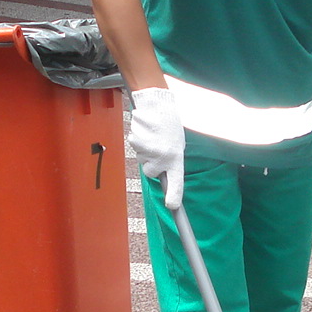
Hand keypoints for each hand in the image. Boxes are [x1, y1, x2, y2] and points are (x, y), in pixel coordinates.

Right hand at [129, 87, 183, 209]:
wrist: (156, 105)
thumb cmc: (168, 125)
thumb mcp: (176, 145)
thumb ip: (171, 161)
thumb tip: (164, 174)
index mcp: (176, 158)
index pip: (176, 182)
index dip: (174, 195)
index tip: (172, 206)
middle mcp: (162, 157)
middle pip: (150, 172)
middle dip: (151, 163)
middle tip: (158, 148)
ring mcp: (148, 151)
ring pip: (142, 159)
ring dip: (145, 150)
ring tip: (153, 135)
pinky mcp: (136, 142)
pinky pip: (135, 148)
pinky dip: (138, 140)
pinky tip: (145, 131)